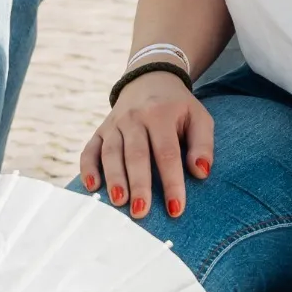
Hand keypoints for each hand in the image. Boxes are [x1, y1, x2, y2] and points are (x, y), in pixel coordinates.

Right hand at [80, 73, 213, 219]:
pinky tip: (92, 186)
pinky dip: (88, 168)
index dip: (172, 182)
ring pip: (111, 152)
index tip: (176, 209)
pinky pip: (90, 149)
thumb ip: (203, 144)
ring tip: (119, 202)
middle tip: (141, 212)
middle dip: (139, 184)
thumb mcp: (198, 117)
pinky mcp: (100, 130)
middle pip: (136, 154)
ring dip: (114, 178)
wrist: (151, 79)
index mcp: (161, 114)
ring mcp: (115, 123)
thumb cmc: (178, 108)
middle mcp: (135, 117)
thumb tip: (201, 172)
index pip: (167, 152)